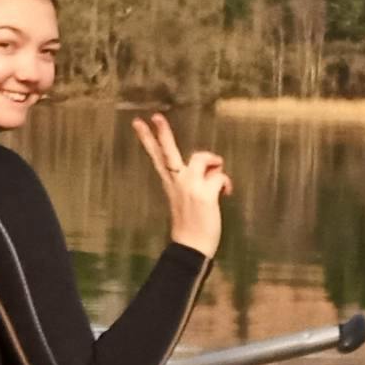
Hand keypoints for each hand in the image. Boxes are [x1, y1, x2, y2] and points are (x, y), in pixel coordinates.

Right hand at [130, 112, 228, 258]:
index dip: (147, 138)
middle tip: (155, 116)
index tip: (138, 123)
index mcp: (170, 183)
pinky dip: (226, 184)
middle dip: (162, 132)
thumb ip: (197, 181)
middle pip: (168, 151)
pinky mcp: (204, 194)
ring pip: (204, 158)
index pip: (156, 156)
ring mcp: (189, 186)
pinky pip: (221, 176)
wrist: (191, 247)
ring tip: (217, 180)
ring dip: (216, 164)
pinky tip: (226, 194)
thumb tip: (215, 171)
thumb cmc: (192, 225)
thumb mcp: (188, 199)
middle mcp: (177, 181)